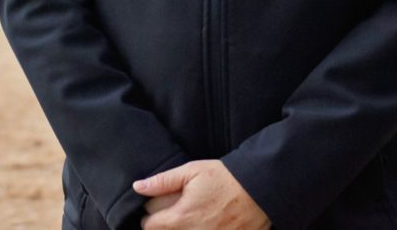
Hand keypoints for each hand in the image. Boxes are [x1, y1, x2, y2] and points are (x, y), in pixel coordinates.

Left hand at [133, 159, 269, 228]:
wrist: (259, 190)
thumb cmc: (224, 178)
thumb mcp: (191, 172)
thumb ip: (162, 181)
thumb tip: (137, 187)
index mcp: (181, 217)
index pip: (149, 226)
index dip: (149, 217)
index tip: (155, 211)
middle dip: (164, 226)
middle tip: (173, 214)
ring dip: (181, 229)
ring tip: (189, 218)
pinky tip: (203, 224)